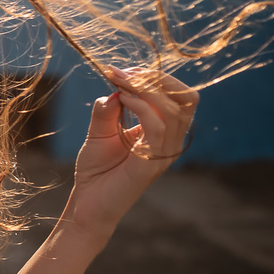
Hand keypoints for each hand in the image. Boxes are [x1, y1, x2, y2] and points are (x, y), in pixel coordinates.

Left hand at [66, 66, 198, 242]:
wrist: (87, 203)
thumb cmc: (96, 170)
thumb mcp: (99, 132)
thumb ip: (109, 110)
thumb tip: (117, 88)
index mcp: (163, 132)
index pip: (177, 96)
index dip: (154, 77)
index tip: (121, 70)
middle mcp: (170, 142)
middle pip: (186, 99)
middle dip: (157, 78)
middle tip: (124, 73)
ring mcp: (164, 153)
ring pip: (176, 110)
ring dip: (147, 89)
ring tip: (121, 83)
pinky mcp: (151, 164)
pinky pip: (159, 128)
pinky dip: (143, 108)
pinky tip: (124, 100)